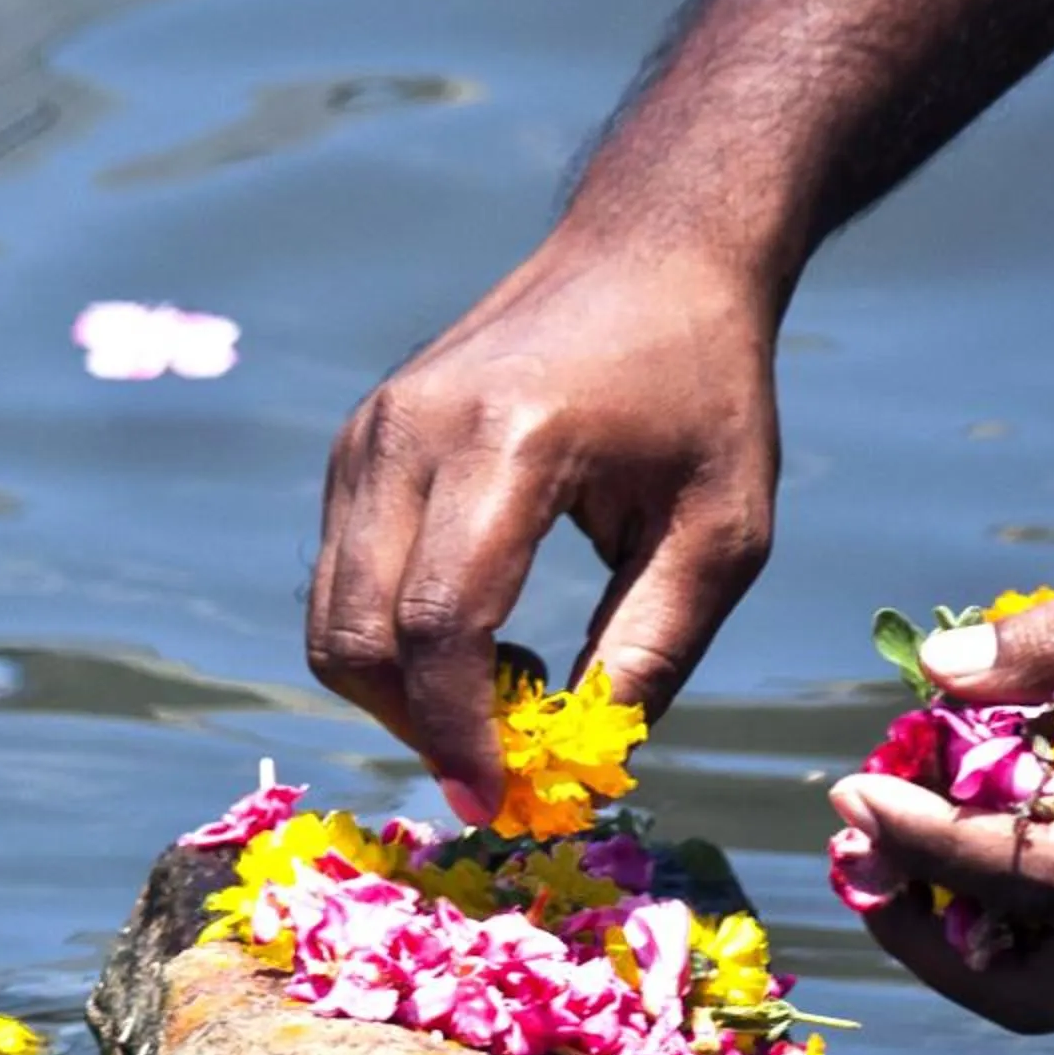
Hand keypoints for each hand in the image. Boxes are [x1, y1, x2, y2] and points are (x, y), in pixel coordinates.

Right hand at [307, 226, 780, 821]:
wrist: (650, 253)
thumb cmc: (705, 394)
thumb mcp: (722, 533)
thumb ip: (651, 651)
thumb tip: (580, 769)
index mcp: (509, 439)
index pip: (441, 622)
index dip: (458, 733)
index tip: (496, 801)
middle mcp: (410, 430)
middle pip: (356, 633)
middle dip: (416, 728)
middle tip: (499, 766)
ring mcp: (368, 433)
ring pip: (331, 617)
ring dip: (399, 693)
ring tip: (503, 691)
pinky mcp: (356, 446)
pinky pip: (343, 580)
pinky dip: (392, 643)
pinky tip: (481, 637)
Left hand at [829, 539, 1053, 1029]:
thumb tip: (933, 670)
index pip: (1039, 886)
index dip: (926, 843)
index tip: (848, 792)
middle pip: (1038, 995)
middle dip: (930, 932)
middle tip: (857, 848)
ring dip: (974, 925)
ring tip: (896, 839)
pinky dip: (1033, 902)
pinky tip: (985, 823)